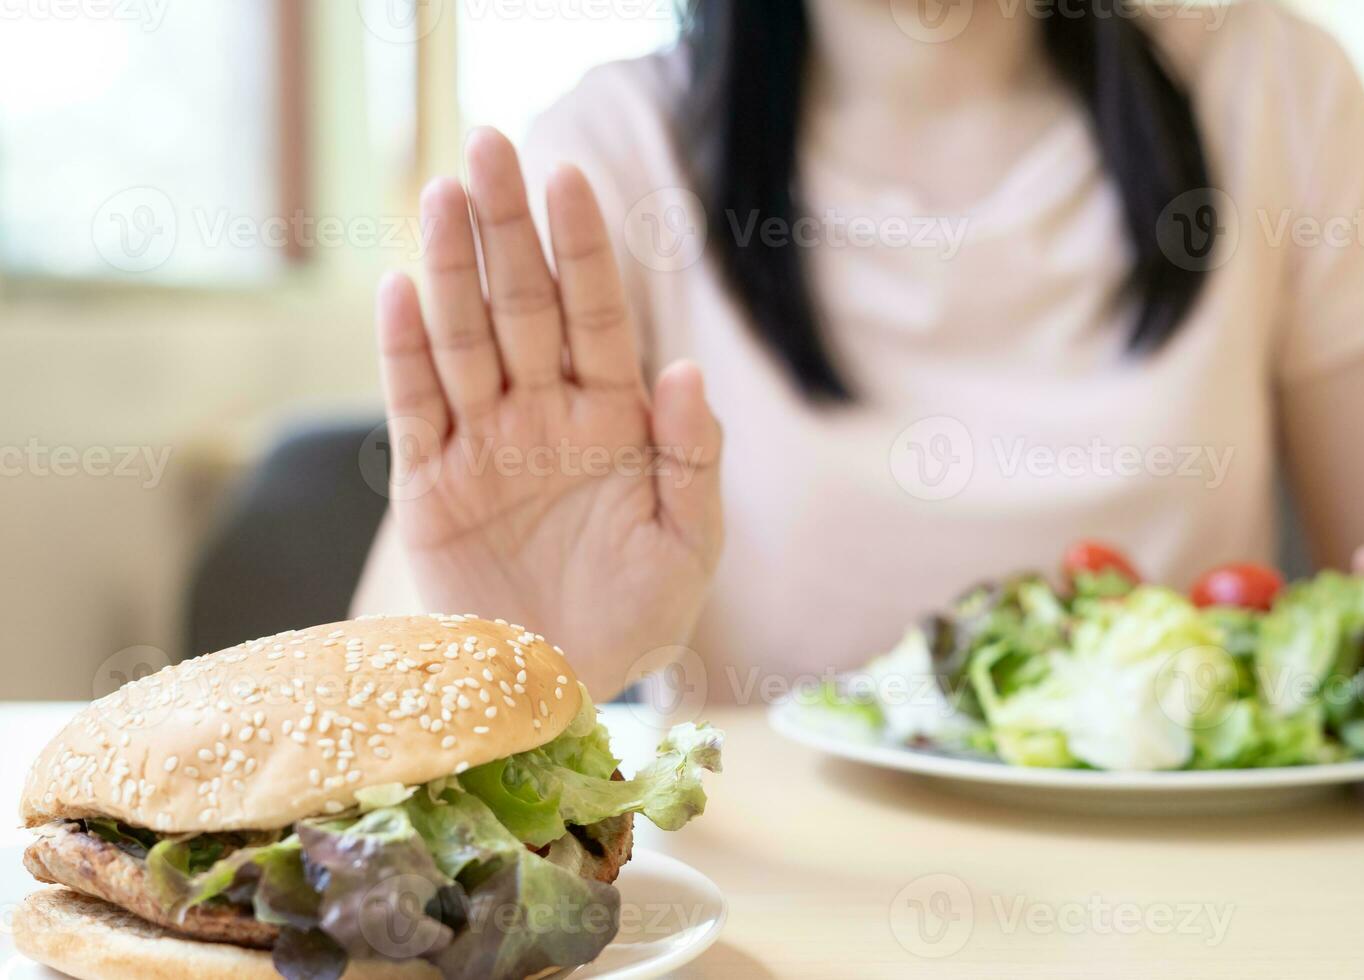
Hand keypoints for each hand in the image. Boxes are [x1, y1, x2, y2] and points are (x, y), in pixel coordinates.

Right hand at [374, 128, 723, 700]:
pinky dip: (405, 353)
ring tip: (440, 195)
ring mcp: (484, 443)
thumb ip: (691, 458)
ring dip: (450, 270)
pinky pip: (415, 408)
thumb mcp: (687, 546)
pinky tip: (398, 291)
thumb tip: (684, 371)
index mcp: (613, 420)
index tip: (568, 177)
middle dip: (508, 230)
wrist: (558, 686)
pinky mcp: (431, 484)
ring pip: (464, 340)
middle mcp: (545, 415)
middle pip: (524, 307)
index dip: (584, 250)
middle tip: (487, 146)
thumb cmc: (635, 617)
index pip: (598, 316)